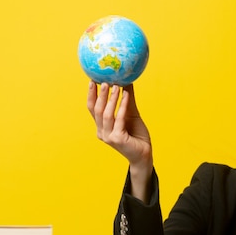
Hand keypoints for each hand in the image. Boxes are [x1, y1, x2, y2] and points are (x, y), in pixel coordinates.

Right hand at [87, 81, 152, 200]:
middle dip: (100, 94)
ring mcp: (108, 136)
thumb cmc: (136, 135)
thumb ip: (127, 100)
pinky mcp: (118, 139)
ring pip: (106, 114)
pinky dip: (122, 106)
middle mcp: (102, 132)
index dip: (91, 95)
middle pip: (97, 110)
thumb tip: (127, 81)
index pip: (92, 109)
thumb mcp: (131, 114)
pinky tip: (127, 95)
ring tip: (116, 86)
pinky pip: (119, 119)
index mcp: (101, 126)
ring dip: (111, 99)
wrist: (144, 154)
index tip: (92, 80)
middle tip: (104, 80)